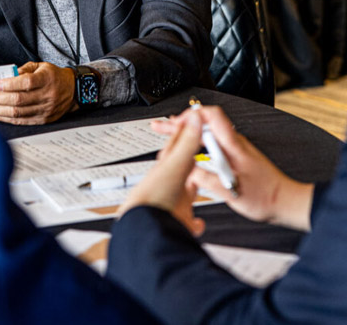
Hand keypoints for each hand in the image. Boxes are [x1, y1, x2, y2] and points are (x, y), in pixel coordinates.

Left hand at [0, 61, 75, 124]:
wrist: (73, 90)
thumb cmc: (54, 77)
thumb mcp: (40, 66)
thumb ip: (23, 70)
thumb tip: (5, 78)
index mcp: (46, 79)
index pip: (26, 83)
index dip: (9, 85)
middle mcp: (47, 95)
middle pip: (18, 100)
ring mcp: (45, 109)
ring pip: (18, 113)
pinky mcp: (43, 119)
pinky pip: (21, 121)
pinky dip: (6, 118)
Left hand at [118, 111, 205, 236]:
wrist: (146, 230)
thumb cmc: (152, 198)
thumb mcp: (175, 165)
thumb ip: (187, 143)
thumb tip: (193, 117)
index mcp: (167, 168)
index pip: (176, 147)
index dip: (184, 135)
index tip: (191, 123)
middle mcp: (170, 185)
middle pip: (183, 171)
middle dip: (192, 165)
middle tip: (199, 156)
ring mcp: (174, 204)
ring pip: (186, 196)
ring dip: (193, 193)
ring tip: (200, 188)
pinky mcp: (178, 223)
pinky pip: (190, 222)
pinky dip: (196, 223)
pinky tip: (198, 223)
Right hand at [154, 105, 312, 230]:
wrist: (284, 201)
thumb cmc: (265, 197)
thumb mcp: (232, 192)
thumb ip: (208, 180)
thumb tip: (187, 172)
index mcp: (234, 146)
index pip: (212, 116)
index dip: (191, 116)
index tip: (175, 124)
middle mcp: (235, 143)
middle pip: (204, 124)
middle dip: (180, 124)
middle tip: (160, 127)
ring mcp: (235, 149)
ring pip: (207, 134)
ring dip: (186, 133)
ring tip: (168, 135)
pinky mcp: (235, 157)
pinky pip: (212, 144)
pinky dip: (196, 143)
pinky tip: (187, 151)